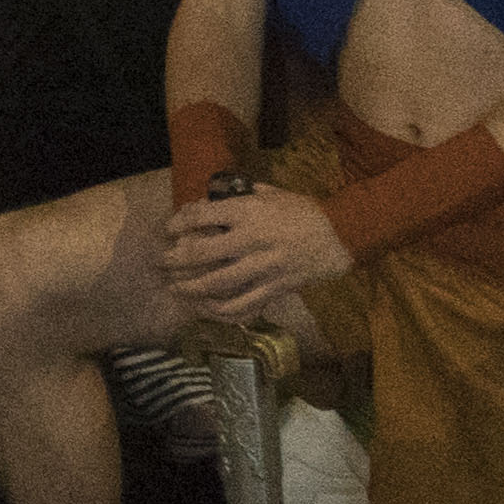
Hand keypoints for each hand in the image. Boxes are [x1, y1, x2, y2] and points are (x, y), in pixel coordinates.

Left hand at [162, 187, 353, 322]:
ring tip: (176, 288)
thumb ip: (245, 194)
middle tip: (162, 262)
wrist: (340, 236)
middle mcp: (252, 240)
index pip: (203, 216)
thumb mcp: (274, 193)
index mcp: (250, 212)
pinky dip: (222, 310)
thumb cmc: (305, 211)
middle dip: (176, 259)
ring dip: (192, 288)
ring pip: (218, 282)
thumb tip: (217, 195)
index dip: (180, 222)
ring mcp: (263, 267)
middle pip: (202, 253)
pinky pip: (243, 304)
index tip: (169, 228)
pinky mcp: (274, 288)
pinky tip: (208, 309)